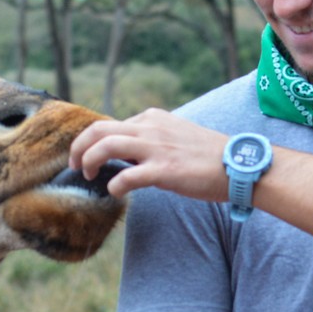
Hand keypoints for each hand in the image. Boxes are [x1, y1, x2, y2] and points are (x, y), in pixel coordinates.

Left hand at [69, 108, 229, 199]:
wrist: (238, 165)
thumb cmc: (209, 156)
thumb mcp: (175, 136)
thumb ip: (151, 140)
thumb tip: (127, 155)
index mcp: (152, 118)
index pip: (110, 124)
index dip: (91, 141)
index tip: (86, 156)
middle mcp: (150, 127)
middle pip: (98, 130)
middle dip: (78, 148)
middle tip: (74, 166)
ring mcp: (156, 148)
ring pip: (105, 146)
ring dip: (88, 162)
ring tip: (87, 177)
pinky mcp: (164, 170)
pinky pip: (126, 177)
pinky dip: (114, 185)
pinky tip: (116, 193)